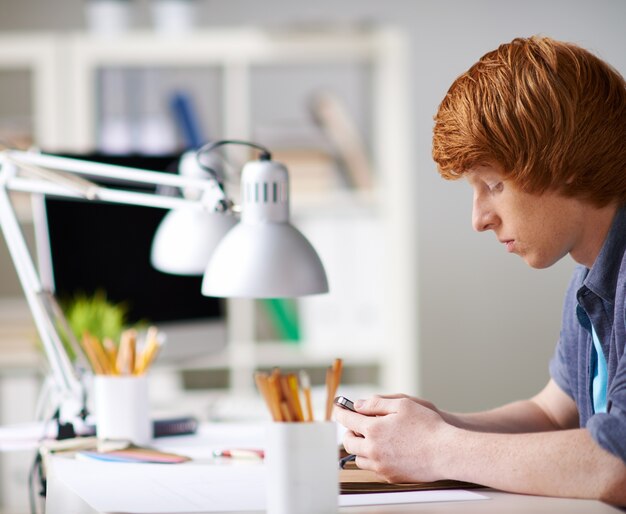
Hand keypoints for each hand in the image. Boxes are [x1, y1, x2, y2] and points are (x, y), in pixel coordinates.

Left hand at [334, 395, 452, 482]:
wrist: (446, 452)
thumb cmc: (428, 426)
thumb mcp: (402, 403)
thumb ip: (376, 403)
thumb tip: (358, 405)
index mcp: (373, 429)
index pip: (347, 419)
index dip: (341, 412)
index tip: (339, 409)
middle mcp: (373, 449)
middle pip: (348, 441)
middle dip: (349, 431)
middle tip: (356, 425)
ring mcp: (381, 465)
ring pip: (359, 458)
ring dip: (360, 447)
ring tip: (371, 438)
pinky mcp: (390, 476)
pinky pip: (373, 468)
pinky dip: (373, 459)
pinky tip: (384, 450)